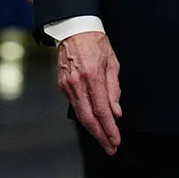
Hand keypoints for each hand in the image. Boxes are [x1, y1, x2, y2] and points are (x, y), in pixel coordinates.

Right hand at [57, 31, 121, 154]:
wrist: (74, 29)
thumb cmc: (96, 43)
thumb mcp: (113, 62)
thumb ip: (114, 88)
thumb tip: (116, 111)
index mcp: (93, 76)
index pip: (102, 110)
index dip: (109, 128)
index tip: (116, 139)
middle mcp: (78, 83)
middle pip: (88, 118)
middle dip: (100, 136)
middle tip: (110, 147)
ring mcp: (67, 85)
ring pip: (79, 115)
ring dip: (92, 130)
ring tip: (104, 140)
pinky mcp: (62, 85)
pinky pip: (75, 105)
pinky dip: (84, 117)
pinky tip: (93, 124)